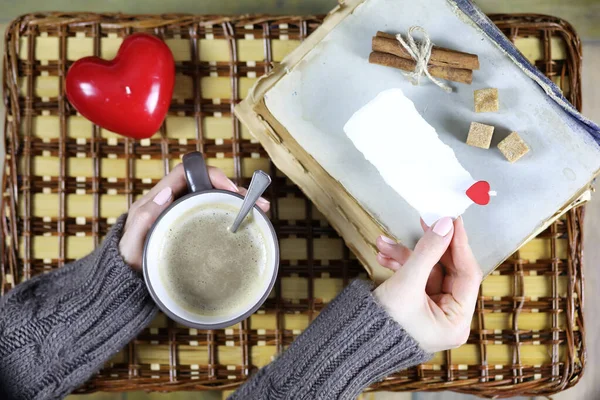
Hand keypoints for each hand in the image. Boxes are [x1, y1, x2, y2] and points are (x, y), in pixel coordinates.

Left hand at [119, 163, 270, 270]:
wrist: (128, 277)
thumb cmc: (129, 257)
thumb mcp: (132, 240)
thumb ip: (144, 218)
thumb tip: (165, 194)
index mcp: (160, 196)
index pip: (187, 172)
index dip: (210, 174)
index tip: (228, 188)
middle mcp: (176, 200)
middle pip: (207, 184)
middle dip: (234, 189)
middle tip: (256, 202)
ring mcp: (186, 214)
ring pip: (216, 199)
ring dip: (240, 201)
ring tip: (261, 210)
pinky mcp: (195, 227)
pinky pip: (216, 215)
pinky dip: (235, 216)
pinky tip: (250, 222)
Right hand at [373, 217, 481, 352]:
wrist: (350, 342)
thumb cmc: (381, 323)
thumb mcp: (407, 283)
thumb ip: (428, 251)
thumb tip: (445, 224)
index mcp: (456, 322)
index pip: (468, 275)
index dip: (460, 245)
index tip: (453, 221)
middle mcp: (449, 318)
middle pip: (447, 271)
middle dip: (428, 248)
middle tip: (423, 221)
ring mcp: (432, 312)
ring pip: (427, 271)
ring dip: (405, 255)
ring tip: (384, 243)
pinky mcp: (416, 306)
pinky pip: (415, 278)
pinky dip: (400, 265)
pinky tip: (382, 255)